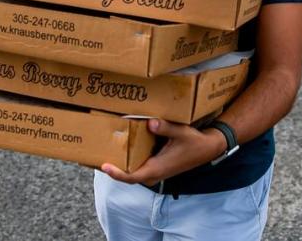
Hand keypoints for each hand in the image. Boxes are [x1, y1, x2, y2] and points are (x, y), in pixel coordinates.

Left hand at [99, 119, 225, 186]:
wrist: (207, 148)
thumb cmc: (194, 142)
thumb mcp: (182, 133)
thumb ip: (166, 128)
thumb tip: (150, 123)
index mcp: (157, 168)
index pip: (132, 177)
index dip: (116, 173)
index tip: (104, 166)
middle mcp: (154, 172)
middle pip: (127, 175)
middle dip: (112, 167)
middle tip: (94, 156)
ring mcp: (155, 169)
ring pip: (132, 170)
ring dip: (119, 162)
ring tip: (103, 149)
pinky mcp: (156, 164)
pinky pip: (138, 164)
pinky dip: (128, 157)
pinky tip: (122, 144)